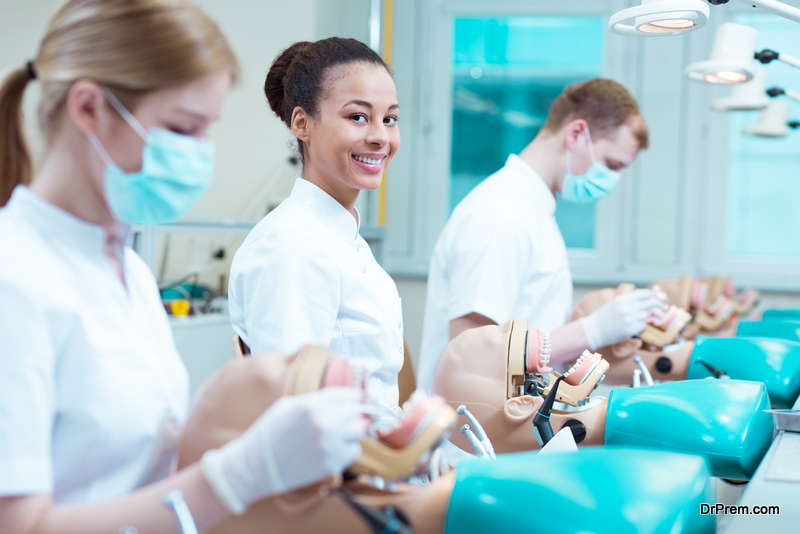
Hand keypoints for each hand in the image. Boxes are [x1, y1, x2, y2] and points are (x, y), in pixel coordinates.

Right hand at [200, 387, 366, 513]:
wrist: (255, 466)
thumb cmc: (269, 434)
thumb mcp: (287, 406)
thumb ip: (315, 399)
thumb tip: (339, 397)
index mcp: (311, 405)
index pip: (348, 395)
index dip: (356, 396)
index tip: (359, 399)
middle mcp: (323, 423)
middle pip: (358, 412)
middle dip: (356, 413)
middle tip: (351, 417)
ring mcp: (328, 445)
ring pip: (359, 431)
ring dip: (352, 431)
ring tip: (339, 434)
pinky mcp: (331, 464)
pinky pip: (354, 451)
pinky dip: (348, 449)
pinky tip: (334, 448)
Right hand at [579, 289, 664, 349]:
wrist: (594, 330)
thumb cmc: (604, 316)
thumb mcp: (615, 303)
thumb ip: (629, 299)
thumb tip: (647, 297)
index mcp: (623, 299)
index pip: (646, 294)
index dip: (649, 296)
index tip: (648, 299)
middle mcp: (628, 307)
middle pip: (651, 303)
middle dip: (651, 306)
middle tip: (648, 308)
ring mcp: (630, 319)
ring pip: (645, 316)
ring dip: (641, 317)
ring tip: (630, 319)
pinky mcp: (631, 329)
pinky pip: (642, 326)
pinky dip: (638, 326)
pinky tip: (628, 326)